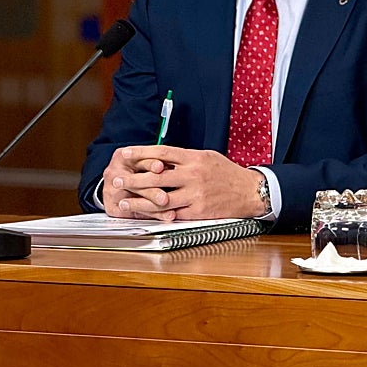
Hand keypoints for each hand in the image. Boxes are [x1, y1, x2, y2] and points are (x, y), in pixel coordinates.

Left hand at [102, 146, 264, 220]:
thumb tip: (160, 159)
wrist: (250, 191)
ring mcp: (196, 194)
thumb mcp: (207, 158)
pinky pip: (172, 213)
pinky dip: (156, 214)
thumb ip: (185, 159)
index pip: (162, 152)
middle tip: (116, 179)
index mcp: (195, 158)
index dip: (141, 152)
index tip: (125, 153)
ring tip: (124, 201)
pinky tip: (145, 215)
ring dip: (139, 201)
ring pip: (160, 199)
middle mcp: (194, 174)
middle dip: (132, 178)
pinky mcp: (198, 211)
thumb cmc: (227, 174)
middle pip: (156, 176)